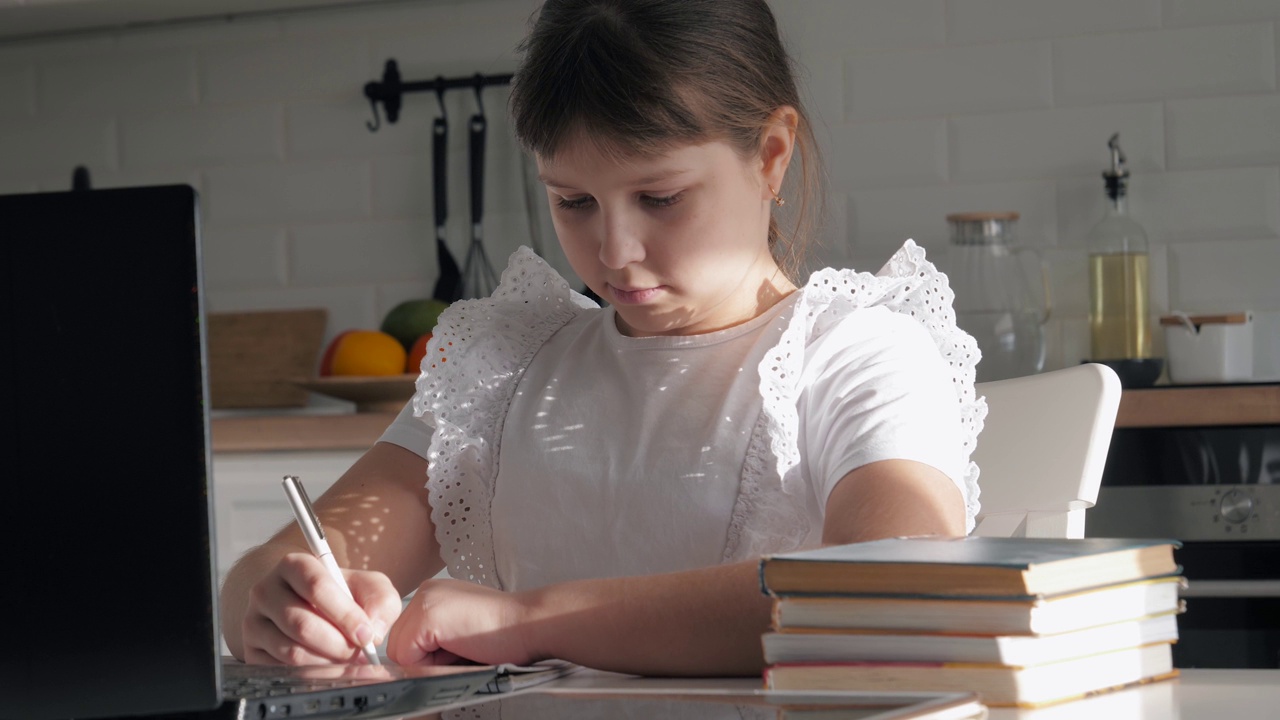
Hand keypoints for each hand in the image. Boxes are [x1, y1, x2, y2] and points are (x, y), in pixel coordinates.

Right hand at [240, 551, 401, 664]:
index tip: (366, 634)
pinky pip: (280, 669)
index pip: (317, 587)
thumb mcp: (369, 587)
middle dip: (338, 645)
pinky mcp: (251, 650)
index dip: (345, 615)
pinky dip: (310, 673)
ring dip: (326, 661)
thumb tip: (373, 631)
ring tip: (346, 658)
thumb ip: (380, 601)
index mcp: (294, 565)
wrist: (310, 605)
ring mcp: (253, 621)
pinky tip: (327, 666)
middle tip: (358, 652)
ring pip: (291, 651)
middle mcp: (266, 590)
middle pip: (302, 624)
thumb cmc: (342, 594)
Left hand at [386, 578, 536, 666]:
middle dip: (426, 659)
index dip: (428, 655)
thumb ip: (434, 639)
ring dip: (429, 662)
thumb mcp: (460, 630)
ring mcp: (424, 601)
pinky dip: (431, 664)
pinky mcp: (427, 617)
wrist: (529, 624)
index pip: (406, 637)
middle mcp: (425, 592)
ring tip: (463, 648)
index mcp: (433, 594)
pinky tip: (460, 648)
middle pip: (399, 644)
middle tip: (463, 648)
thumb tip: (411, 664)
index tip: (459, 647)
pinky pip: (407, 657)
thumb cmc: (506, 632)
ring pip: (400, 652)